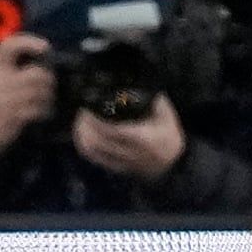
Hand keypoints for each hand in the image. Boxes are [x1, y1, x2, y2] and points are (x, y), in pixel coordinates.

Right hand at [0, 34, 54, 152]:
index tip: (45, 47)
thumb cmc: (2, 98)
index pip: (7, 46)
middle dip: (49, 81)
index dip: (28, 42)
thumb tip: (51, 56)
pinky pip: (37, 109)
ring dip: (49, 98)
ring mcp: (2, 99)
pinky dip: (44, 112)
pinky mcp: (9, 116)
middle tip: (49, 88)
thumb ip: (21, 66)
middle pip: (37, 74)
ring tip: (45, 101)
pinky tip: (42, 113)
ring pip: (40, 92)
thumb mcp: (4, 78)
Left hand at [72, 96, 186, 182]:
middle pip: (96, 141)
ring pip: (92, 151)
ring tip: (80, 122)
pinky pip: (93, 157)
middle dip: (84, 125)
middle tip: (82, 112)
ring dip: (81, 136)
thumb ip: (154, 101)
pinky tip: (82, 136)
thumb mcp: (167, 116)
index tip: (89, 107)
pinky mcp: (114, 166)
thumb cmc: (169, 137)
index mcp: (142, 138)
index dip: (95, 119)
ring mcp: (120, 161)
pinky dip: (84, 146)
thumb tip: (138, 85)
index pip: (111, 129)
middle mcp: (128, 151)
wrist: (172, 163)